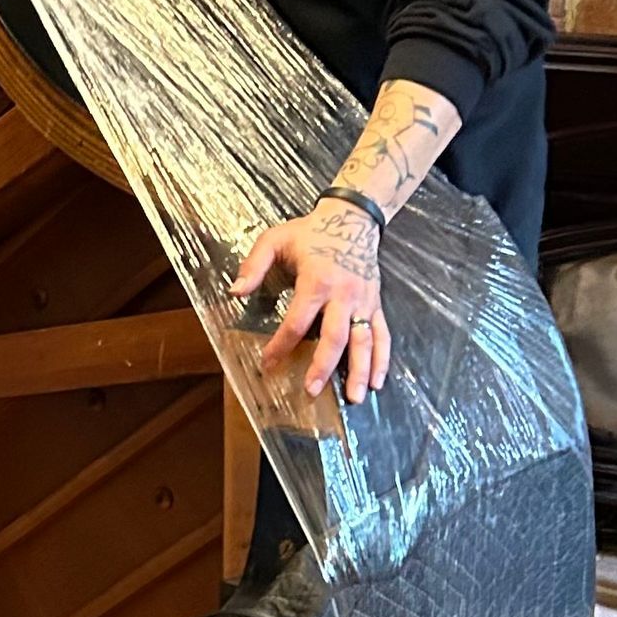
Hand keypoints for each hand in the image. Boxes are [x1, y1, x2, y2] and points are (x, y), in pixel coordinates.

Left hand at [231, 199, 389, 403]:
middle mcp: (343, 294)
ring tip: (353, 397)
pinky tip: (376, 381)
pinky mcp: (375, 304)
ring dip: (359, 370)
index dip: (281, 345)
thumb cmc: (310, 231)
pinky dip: (381, 359)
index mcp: (316, 281)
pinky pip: (381, 334)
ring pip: (364, 340)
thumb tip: (235, 292)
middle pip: (334, 337)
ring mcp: (363, 301)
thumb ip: (254, 264)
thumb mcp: (275, 239)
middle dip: (323, 366)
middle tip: (312, 391)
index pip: (297, 321)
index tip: (268, 363)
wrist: (353, 219)